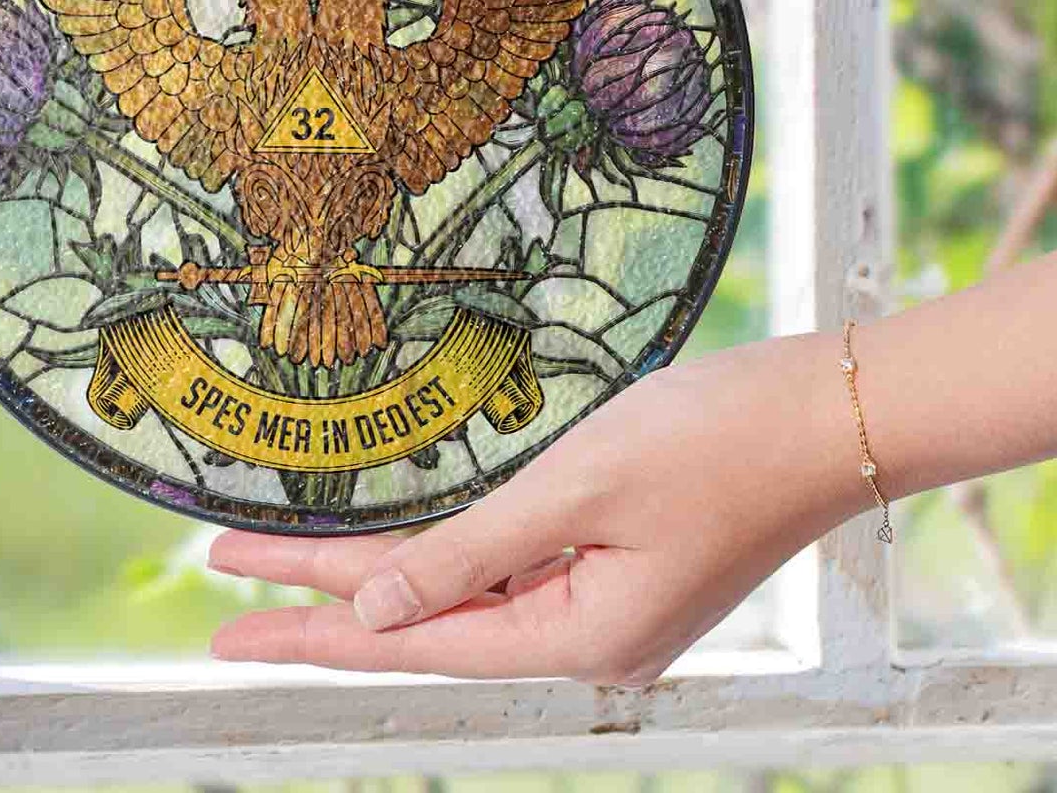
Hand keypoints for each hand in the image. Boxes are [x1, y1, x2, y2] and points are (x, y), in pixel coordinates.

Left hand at [207, 332, 864, 682]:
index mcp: (580, 638)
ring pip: (468, 601)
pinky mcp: (629, 569)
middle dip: (326, 604)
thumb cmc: (716, 436)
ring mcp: (613, 609)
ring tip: (293, 572)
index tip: (223, 609)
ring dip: (384, 583)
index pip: (410, 634)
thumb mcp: (578, 485)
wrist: (833, 413)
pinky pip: (513, 574)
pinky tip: (410, 551)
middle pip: (428, 626)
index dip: (310, 614)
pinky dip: (450, 560)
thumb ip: (471, 549)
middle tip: (224, 597)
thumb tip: (377, 608)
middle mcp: (591, 642)